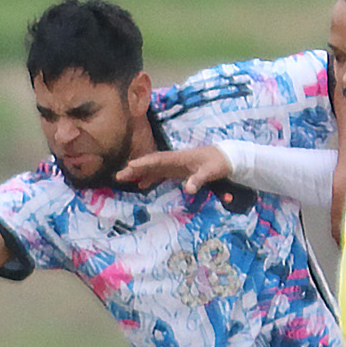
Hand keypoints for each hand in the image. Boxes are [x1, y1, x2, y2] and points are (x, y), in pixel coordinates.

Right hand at [116, 145, 231, 191]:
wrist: (227, 157)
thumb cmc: (219, 163)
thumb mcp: (211, 172)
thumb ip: (199, 179)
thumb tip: (188, 189)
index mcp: (180, 157)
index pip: (158, 159)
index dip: (144, 163)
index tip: (130, 166)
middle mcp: (174, 159)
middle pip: (151, 163)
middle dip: (135, 169)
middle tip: (119, 176)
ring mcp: (175, 164)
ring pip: (153, 168)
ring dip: (139, 173)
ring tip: (124, 180)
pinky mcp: (178, 170)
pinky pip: (160, 173)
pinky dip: (149, 178)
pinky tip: (142, 186)